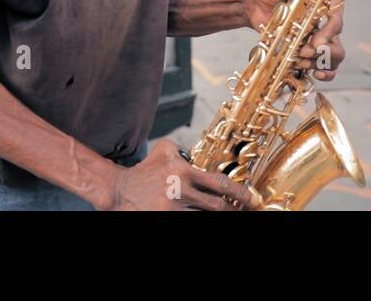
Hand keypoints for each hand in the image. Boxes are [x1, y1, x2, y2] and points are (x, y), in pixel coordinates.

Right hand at [105, 140, 261, 210]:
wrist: (118, 190)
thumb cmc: (144, 171)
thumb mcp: (164, 150)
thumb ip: (185, 151)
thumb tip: (205, 158)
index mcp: (183, 170)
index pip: (219, 183)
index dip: (240, 192)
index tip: (252, 198)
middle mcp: (180, 190)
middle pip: (217, 206)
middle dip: (232, 210)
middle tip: (242, 210)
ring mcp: (172, 208)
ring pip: (204, 216)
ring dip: (216, 215)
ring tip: (225, 213)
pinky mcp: (166, 218)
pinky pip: (189, 220)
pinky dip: (198, 218)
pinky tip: (200, 215)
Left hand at [244, 0, 346, 81]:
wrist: (254, 4)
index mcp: (323, 4)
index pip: (336, 19)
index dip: (329, 33)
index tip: (315, 42)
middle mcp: (325, 23)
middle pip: (337, 44)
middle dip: (323, 53)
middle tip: (303, 52)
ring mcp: (318, 39)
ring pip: (333, 58)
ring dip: (319, 63)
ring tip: (300, 61)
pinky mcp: (308, 52)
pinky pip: (326, 67)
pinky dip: (326, 73)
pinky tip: (316, 74)